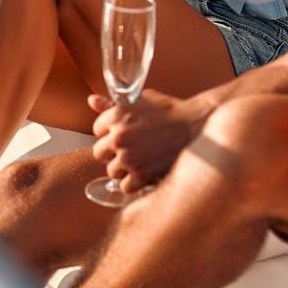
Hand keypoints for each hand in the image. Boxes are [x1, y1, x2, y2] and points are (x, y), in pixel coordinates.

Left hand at [90, 89, 210, 192]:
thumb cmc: (170, 111)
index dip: (111, 132)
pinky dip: (134, 183)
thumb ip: (113, 104)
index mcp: (116, 115)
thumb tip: (91, 100)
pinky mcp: (142, 175)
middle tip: (132, 149)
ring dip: (123, 169)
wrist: (197, 126)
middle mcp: (119, 136)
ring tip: (140, 161)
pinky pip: (125, 186)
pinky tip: (145, 174)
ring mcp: (129, 157)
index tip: (126, 132)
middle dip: (113, 152)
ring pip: (111, 171)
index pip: (97, 130)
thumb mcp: (141, 100)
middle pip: (99, 153)